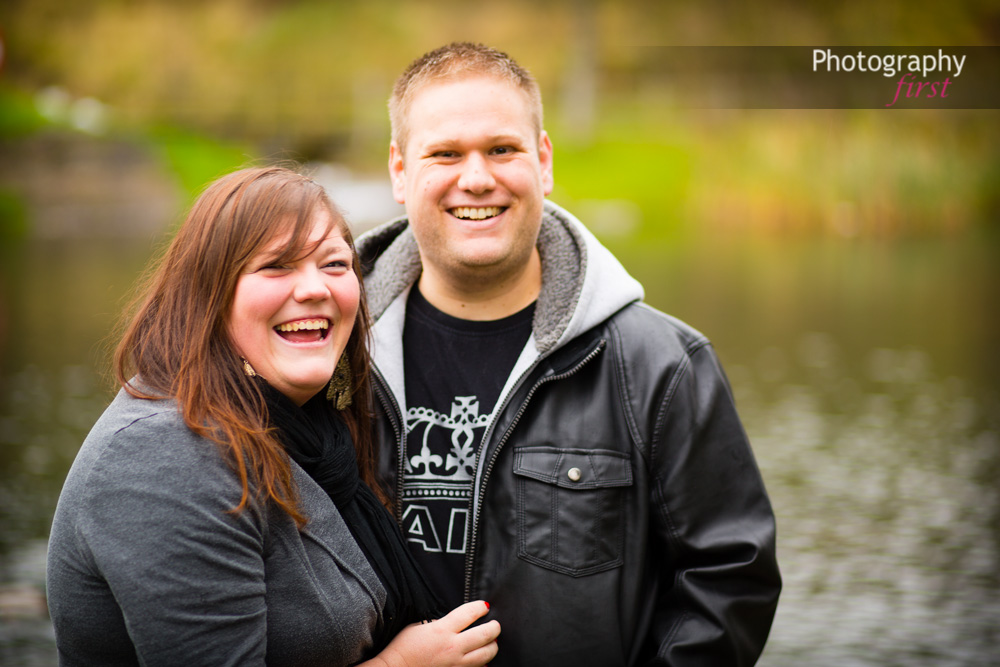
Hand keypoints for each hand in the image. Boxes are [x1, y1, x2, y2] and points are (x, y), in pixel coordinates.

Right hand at [363, 600, 499, 666]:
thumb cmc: (403, 647)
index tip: (484, 606)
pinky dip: (483, 664)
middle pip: (485, 634)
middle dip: (494, 627)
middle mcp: (452, 647)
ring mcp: (455, 663)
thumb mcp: (420, 626)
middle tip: (495, 624)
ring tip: (493, 641)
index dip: (480, 607)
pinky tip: (483, 660)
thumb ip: (440, 623)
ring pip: (486, 654)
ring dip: (493, 646)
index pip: (469, 613)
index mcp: (442, 630)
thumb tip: (456, 622)